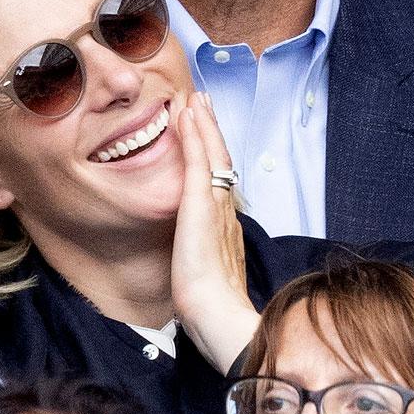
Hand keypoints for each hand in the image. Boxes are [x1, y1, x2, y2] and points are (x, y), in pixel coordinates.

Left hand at [171, 92, 258, 372]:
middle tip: (203, 101)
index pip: (219, 180)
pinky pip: (199, 162)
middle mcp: (225, 210)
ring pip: (212, 155)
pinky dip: (195, 136)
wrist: (213, 313)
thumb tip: (201, 264)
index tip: (205, 132)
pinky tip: (188, 117)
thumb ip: (205, 260)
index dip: (213, 154)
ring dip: (203, 124)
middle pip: (220, 160)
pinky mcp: (201, 206)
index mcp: (225, 226)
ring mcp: (216, 206)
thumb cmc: (208, 304)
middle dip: (211, 129)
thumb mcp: (206, 274)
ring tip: (196, 100)